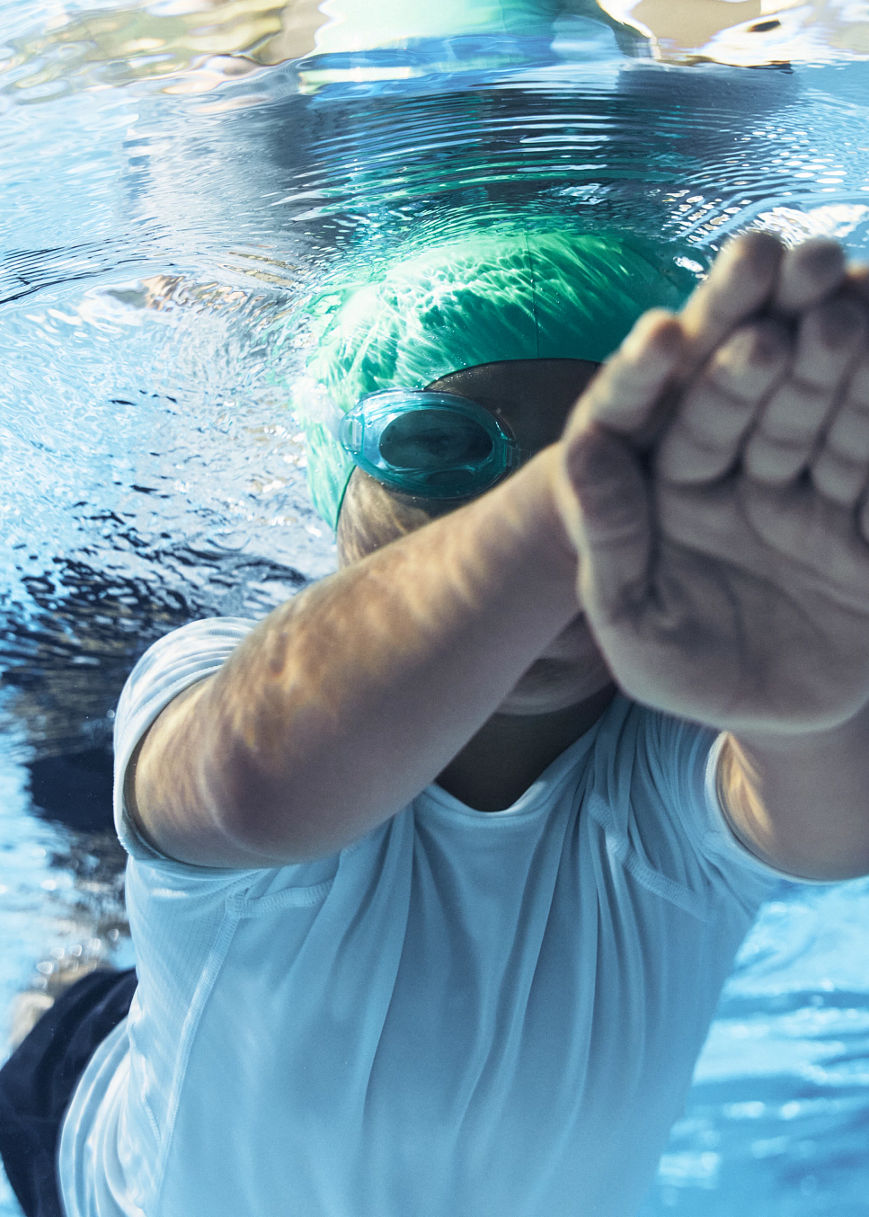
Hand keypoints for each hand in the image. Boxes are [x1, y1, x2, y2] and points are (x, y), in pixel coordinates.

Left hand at [555, 234, 868, 733]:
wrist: (780, 715)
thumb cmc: (685, 673)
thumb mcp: (635, 623)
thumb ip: (611, 540)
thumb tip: (580, 453)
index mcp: (677, 489)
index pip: (690, 422)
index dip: (699, 377)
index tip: (689, 327)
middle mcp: (745, 473)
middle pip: (768, 397)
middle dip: (785, 334)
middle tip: (803, 264)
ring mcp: (812, 488)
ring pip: (835, 414)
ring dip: (849, 357)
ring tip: (855, 298)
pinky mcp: (864, 515)